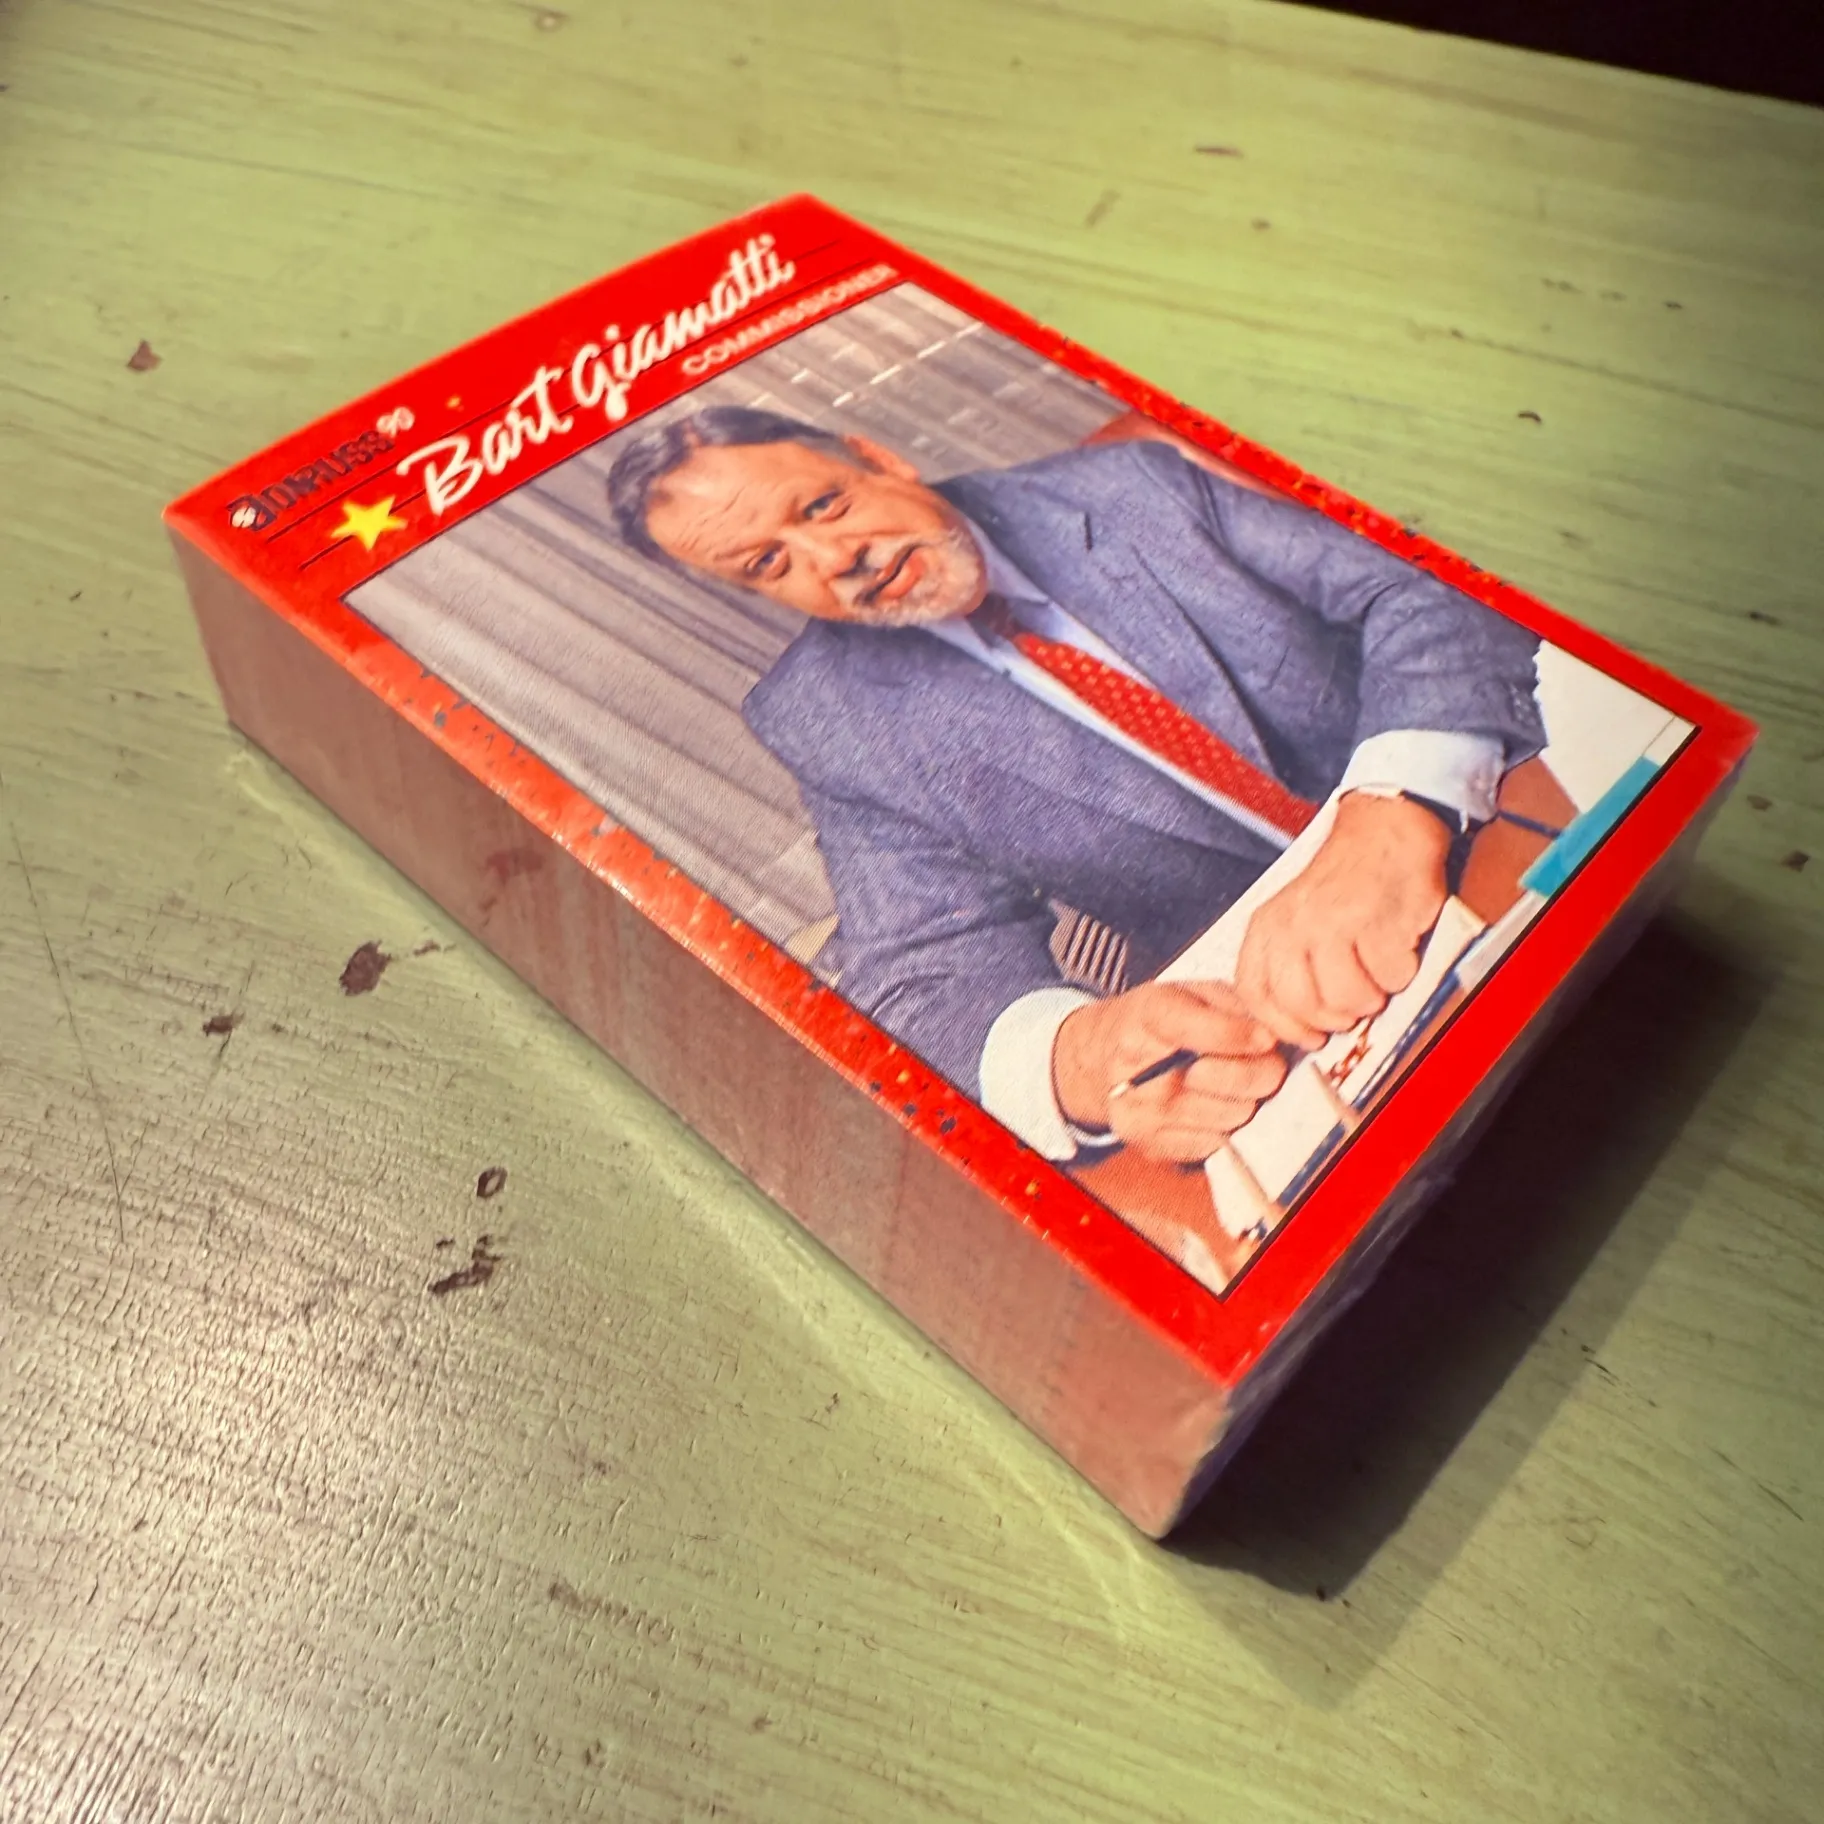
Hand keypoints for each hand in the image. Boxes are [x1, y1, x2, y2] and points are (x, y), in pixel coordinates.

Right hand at [1053, 980, 1287, 1163]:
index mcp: (1148, 1018)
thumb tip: (1270, 1039)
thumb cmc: (1154, 1022)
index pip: (1203, 1031)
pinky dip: (1222, 1124)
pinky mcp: (1151, 1145)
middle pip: (1234, 1083)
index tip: (1266, 1037)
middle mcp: (1139, 1070)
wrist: (1100, 1058)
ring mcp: (1143, 1114)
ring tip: (1228, 1081)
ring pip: (1235, 1115)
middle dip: (1259, 1070)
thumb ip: (1231, 1006)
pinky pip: (1218, 1143)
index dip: (1243, 1036)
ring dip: (1243, 1099)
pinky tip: (1208, 1104)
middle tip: (1258, 1060)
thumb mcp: (1189, 992)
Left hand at [1236, 790, 1451, 1049]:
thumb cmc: (1344, 882)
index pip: (1256, 994)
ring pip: (1347, 1000)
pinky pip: (1390, 978)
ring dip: (1370, 998)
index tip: (1308, 1034)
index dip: (1284, 1025)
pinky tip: (1398, 948)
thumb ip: (1288, 965)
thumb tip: (1299, 1026)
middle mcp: (1293, 925)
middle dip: (1335, 1018)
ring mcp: (1334, 924)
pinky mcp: (1378, 922)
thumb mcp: (1296, 917)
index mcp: (1266, 927)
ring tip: (1377, 974)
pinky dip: (1400, 973)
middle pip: (1303, 1006)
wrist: (1384, 828)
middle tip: (1354, 1005)